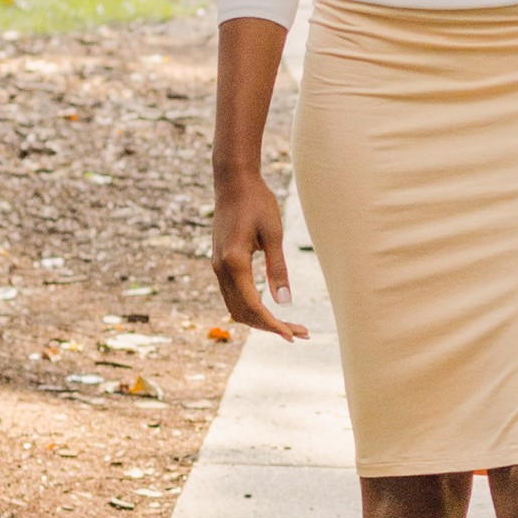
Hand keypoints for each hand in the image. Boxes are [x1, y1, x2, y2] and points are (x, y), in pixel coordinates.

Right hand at [212, 165, 306, 338]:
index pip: (253, 306)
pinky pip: (232, 295)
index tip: (293, 335)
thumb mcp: (274, 234)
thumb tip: (285, 303)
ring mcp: (217, 267)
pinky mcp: (220, 263)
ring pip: (235, 307)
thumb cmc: (257, 203)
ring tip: (289, 326)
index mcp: (234, 263)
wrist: (233, 182)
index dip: (273, 325)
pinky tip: (270, 310)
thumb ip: (278, 269)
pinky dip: (251, 308)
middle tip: (300, 333)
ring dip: (260, 320)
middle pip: (243, 313)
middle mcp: (221, 269)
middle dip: (270, 327)